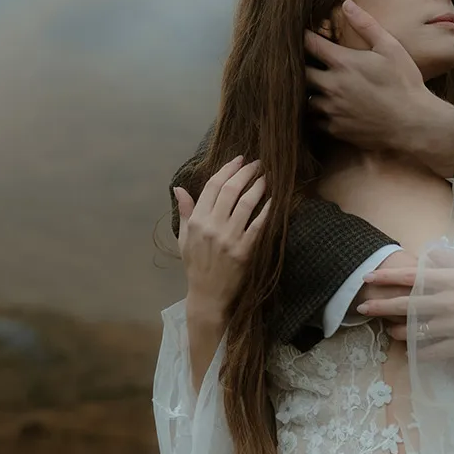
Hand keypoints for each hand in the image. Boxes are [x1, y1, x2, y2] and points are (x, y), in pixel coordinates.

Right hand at [174, 157, 270, 318]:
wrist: (207, 294)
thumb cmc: (196, 264)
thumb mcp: (184, 238)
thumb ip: (185, 211)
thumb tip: (179, 187)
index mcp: (196, 221)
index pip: (212, 186)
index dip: (227, 169)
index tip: (239, 159)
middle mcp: (212, 226)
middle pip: (231, 190)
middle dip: (246, 172)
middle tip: (258, 163)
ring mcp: (229, 238)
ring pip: (247, 203)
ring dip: (259, 186)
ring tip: (267, 176)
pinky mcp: (245, 250)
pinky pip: (259, 224)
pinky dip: (267, 210)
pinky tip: (274, 199)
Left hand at [304, 0, 453, 175]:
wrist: (413, 124)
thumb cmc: (405, 83)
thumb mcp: (390, 48)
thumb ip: (366, 25)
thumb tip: (347, 4)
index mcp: (342, 62)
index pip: (309, 44)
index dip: (304, 37)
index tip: (305, 36)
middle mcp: (331, 85)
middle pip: (300, 73)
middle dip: (301, 67)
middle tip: (308, 63)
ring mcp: (332, 109)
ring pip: (306, 98)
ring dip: (310, 92)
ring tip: (318, 88)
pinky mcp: (336, 129)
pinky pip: (315, 121)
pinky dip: (318, 114)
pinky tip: (328, 109)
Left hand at [358, 247, 453, 350]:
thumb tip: (433, 255)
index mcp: (452, 280)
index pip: (411, 277)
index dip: (387, 277)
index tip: (369, 277)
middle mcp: (447, 302)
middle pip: (405, 305)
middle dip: (380, 305)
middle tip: (362, 307)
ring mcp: (452, 326)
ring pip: (415, 331)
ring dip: (397, 331)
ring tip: (386, 331)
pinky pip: (432, 351)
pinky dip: (418, 352)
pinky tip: (410, 352)